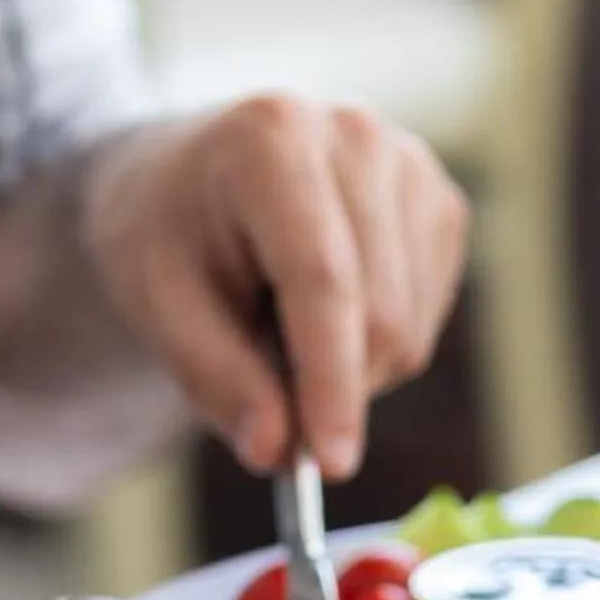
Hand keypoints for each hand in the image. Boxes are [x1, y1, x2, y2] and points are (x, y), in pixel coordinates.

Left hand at [83, 98, 469, 479]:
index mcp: (271, 140)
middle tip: (269, 394)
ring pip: (410, 327)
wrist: (196, 178)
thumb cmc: (172, 234)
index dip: (331, 381)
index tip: (332, 463)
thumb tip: (277, 451)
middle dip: (331, 384)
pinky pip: (429, 316)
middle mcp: (355, 137)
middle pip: (379, 314)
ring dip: (353, 366)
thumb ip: (216, 379)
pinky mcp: (440, 202)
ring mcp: (409, 166)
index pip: (323, 280)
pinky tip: (332, 310)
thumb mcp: (159, 304)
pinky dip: (381, 342)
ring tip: (286, 327)